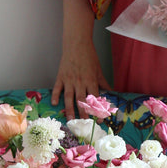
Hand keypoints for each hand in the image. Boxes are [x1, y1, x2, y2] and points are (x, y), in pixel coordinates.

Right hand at [51, 0, 111, 119]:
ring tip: (71, 120)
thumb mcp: (99, 70)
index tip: (100, 120)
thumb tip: (111, 93)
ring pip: (69, 97)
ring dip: (70, 109)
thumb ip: (104, 83)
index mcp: (91, 81)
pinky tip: (55, 104)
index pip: (95, 99)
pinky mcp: (61, 76)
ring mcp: (69, 79)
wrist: (77, 43)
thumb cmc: (89, 57)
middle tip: (85, 124)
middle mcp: (80, 82)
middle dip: (84, 113)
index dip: (97, 110)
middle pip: (82, 100)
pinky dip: (56, 95)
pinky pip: (57, 88)